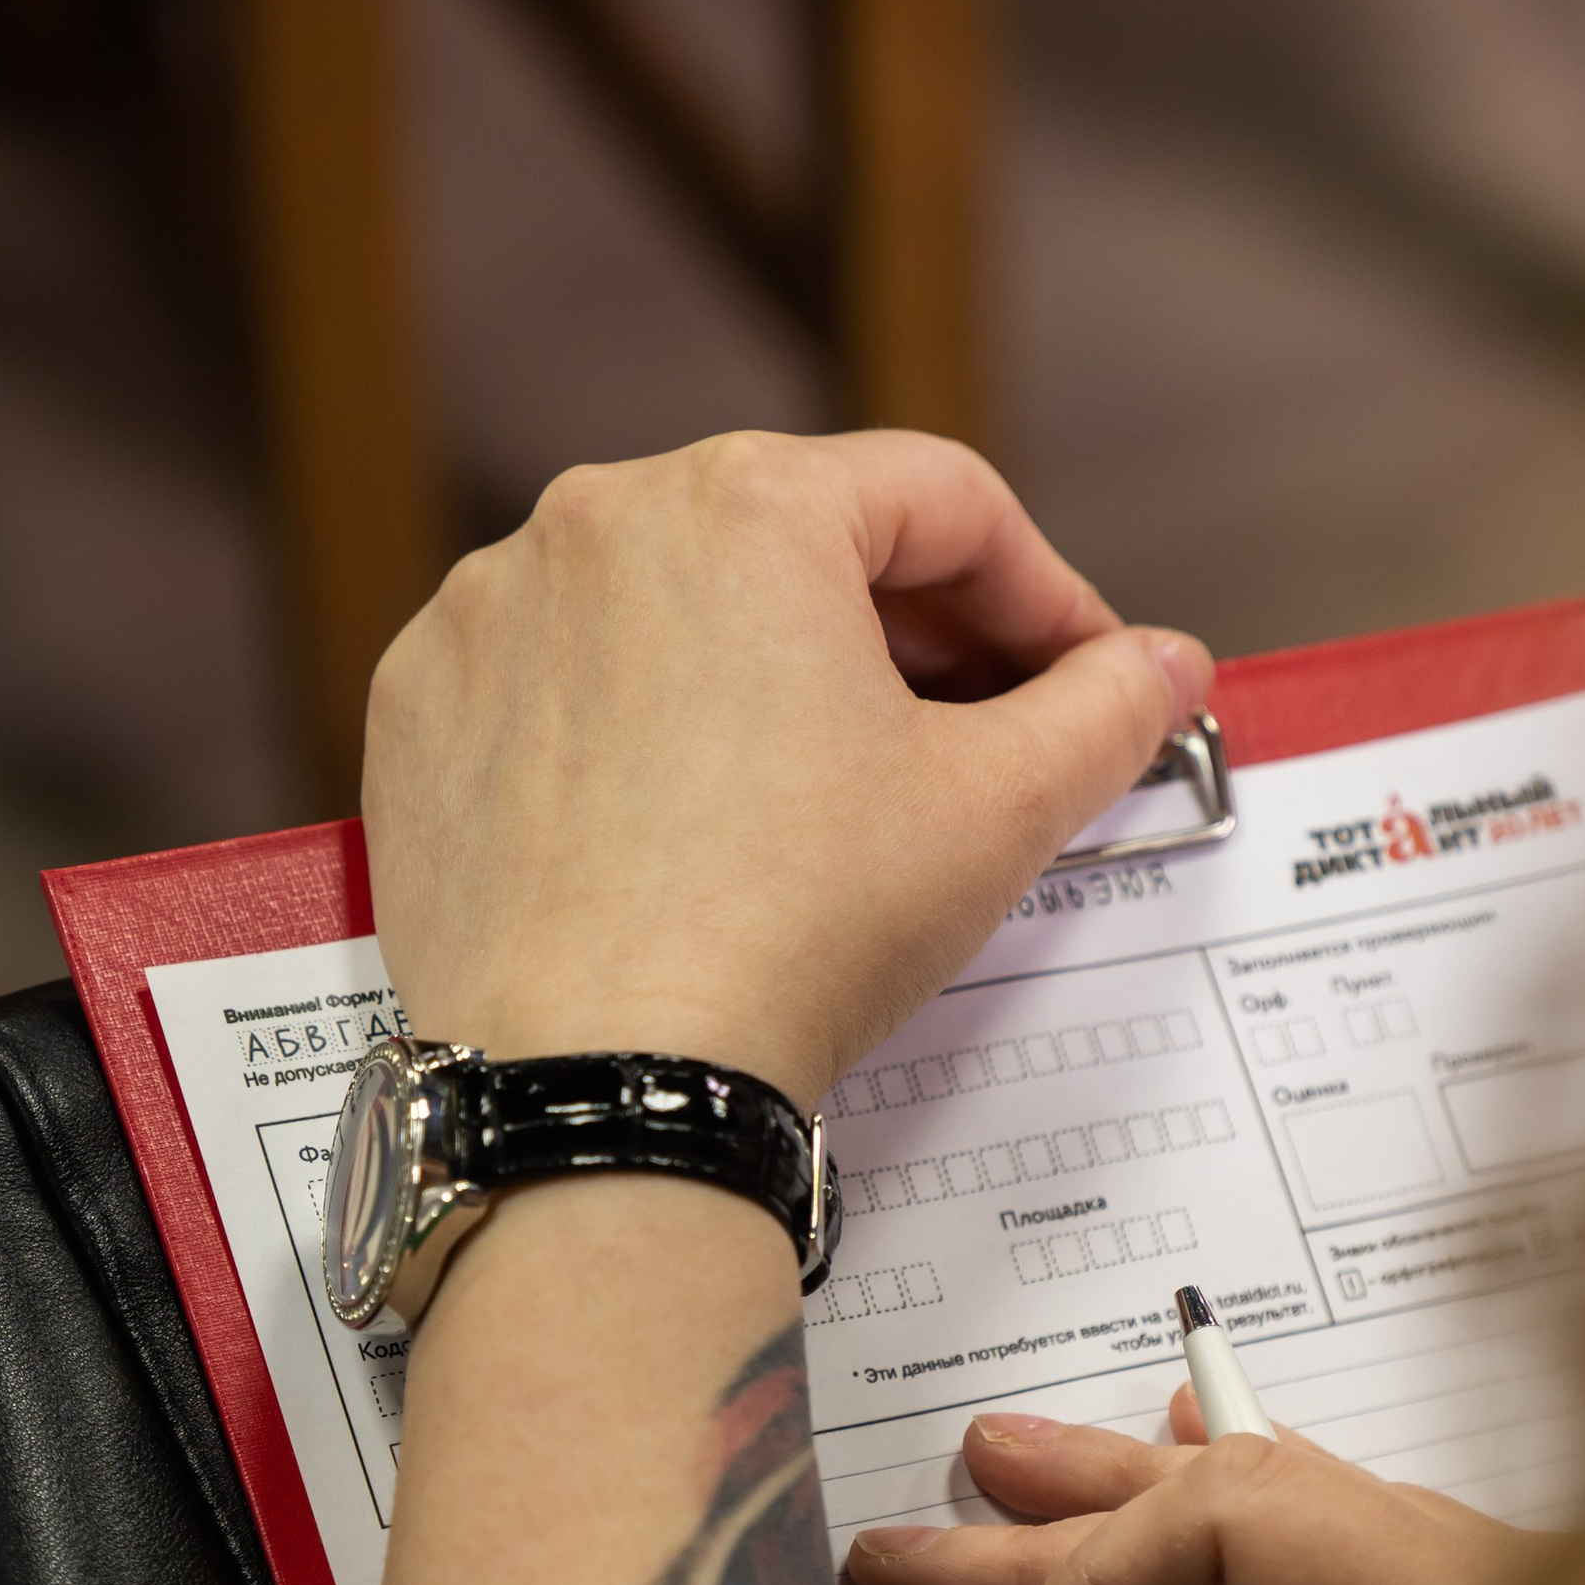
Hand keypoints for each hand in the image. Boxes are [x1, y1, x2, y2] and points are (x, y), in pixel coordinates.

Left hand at [362, 430, 1213, 1107]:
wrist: (603, 1082)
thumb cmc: (790, 935)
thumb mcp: (994, 812)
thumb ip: (1100, 712)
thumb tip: (1163, 668)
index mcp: (747, 504)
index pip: (944, 502)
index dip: (1042, 593)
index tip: (1083, 681)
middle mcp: (598, 519)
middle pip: (801, 543)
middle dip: (908, 636)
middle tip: (978, 743)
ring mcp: (489, 612)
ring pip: (675, 610)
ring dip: (768, 677)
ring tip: (830, 797)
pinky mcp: (420, 709)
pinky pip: (563, 682)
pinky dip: (638, 730)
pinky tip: (693, 826)